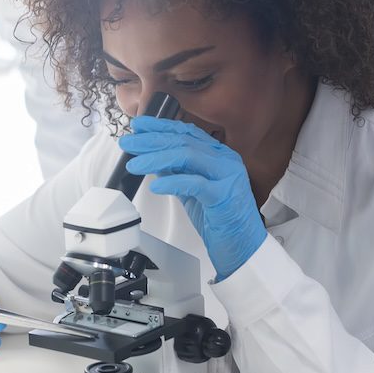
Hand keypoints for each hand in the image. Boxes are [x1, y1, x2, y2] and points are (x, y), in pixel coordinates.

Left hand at [119, 116, 266, 279]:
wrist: (244, 246)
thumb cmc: (221, 219)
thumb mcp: (194, 190)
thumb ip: (178, 172)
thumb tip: (154, 158)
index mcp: (220, 155)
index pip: (187, 132)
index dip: (160, 127)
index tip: (138, 127)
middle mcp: (226, 160)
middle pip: (184, 141)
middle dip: (152, 140)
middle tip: (129, 143)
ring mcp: (227, 176)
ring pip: (188, 156)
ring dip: (157, 158)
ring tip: (136, 164)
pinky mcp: (224, 196)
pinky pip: (195, 183)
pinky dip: (172, 182)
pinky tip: (156, 185)